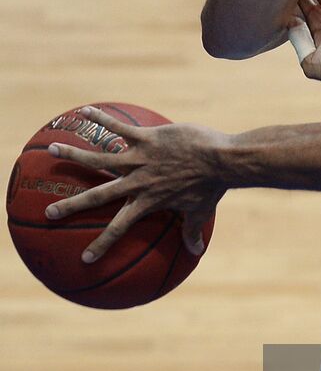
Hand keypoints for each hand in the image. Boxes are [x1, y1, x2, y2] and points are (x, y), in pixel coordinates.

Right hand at [43, 106, 228, 262]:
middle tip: (49, 212)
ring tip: (52, 151)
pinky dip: (101, 120)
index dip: (102, 245)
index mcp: (148, 202)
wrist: (221, 159)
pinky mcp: (147, 138)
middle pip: (98, 196)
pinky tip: (85, 112)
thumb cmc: (212, 186)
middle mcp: (138, 183)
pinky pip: (119, 128)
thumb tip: (196, 253)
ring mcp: (140, 159)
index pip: (119, 228)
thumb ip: (192, 232)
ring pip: (100, 159)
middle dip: (72, 206)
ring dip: (74, 155)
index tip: (85, 259)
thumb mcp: (200, 212)